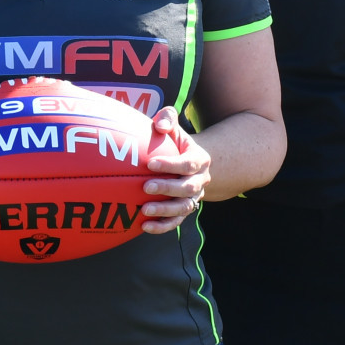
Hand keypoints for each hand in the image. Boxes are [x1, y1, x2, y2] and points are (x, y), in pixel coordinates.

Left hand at [140, 107, 210, 233]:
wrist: (188, 163)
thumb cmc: (175, 142)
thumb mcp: (174, 127)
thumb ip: (167, 119)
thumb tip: (159, 125)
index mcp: (199, 160)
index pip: (187, 164)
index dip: (170, 165)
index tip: (150, 164)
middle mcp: (200, 181)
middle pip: (187, 188)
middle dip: (167, 188)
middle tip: (146, 186)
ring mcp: (194, 198)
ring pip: (184, 207)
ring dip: (165, 210)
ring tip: (144, 210)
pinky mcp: (185, 211)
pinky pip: (176, 221)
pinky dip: (162, 226)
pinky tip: (144, 226)